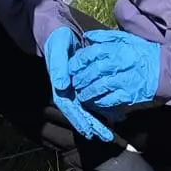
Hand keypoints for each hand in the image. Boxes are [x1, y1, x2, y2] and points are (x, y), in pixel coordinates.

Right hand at [42, 26, 113, 141]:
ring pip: (87, 109)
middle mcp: (68, 90)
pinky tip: (113, 115)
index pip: (70, 108)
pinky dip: (102, 107)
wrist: (58, 33)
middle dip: (92, 126)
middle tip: (106, 138)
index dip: (79, 120)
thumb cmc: (57, 42)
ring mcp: (75, 88)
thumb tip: (62, 86)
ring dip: (97, 121)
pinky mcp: (83, 83)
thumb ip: (58, 68)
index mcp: (60, 86)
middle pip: (80, 113)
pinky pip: (93, 99)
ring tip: (109, 134)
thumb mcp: (57, 51)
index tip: (89, 132)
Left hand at [69, 29, 162, 108]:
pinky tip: (95, 103)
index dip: (79, 61)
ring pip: (99, 87)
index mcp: (118, 49)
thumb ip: (106, 37)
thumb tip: (88, 36)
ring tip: (81, 95)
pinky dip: (100, 102)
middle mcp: (119, 64)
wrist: (166, 70)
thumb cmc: (145, 53)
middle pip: (93, 71)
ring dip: (87, 92)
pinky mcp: (128, 94)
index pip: (93, 53)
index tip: (72, 67)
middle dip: (81, 78)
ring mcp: (123, 80)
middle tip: (73, 83)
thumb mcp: (127, 39)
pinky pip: (110, 100)